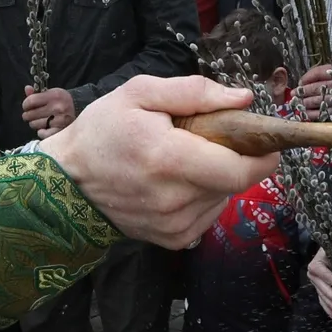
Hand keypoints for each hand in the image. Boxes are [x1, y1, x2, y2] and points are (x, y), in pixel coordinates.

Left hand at [23, 86, 76, 135]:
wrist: (80, 113)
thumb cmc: (61, 103)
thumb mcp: (51, 94)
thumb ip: (37, 93)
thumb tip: (27, 89)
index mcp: (55, 95)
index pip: (30, 101)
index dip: (26, 105)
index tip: (28, 107)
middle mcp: (58, 107)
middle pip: (29, 115)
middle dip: (29, 115)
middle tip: (35, 115)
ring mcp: (60, 121)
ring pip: (34, 125)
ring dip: (35, 124)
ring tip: (42, 121)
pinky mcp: (60, 131)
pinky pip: (41, 133)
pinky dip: (41, 132)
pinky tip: (46, 128)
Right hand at [41, 75, 279, 248]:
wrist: (67, 182)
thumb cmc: (102, 131)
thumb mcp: (139, 93)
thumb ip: (194, 92)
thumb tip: (243, 99)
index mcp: (168, 159)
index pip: (238, 170)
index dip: (262, 158)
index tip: (264, 142)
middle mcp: (174, 199)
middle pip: (234, 183)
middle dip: (234, 159)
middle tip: (211, 140)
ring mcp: (173, 225)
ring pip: (223, 198)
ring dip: (216, 177)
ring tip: (186, 160)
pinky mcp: (172, 239)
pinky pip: (208, 214)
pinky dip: (203, 195)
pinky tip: (178, 182)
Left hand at [298, 64, 331, 114]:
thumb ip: (323, 73)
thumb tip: (302, 81)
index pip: (319, 73)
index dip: (307, 77)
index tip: (300, 82)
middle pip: (317, 88)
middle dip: (303, 91)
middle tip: (294, 93)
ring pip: (317, 101)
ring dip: (305, 102)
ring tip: (298, 102)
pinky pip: (322, 114)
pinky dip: (311, 114)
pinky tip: (305, 112)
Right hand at [306, 248, 331, 318]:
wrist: (327, 252)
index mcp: (316, 265)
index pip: (327, 275)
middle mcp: (312, 274)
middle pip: (323, 288)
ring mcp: (314, 282)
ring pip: (322, 296)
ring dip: (330, 305)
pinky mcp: (317, 289)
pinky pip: (321, 299)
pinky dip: (327, 307)